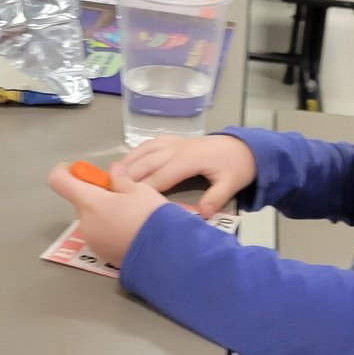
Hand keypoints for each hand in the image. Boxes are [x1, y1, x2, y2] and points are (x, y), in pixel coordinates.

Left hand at [47, 164, 167, 266]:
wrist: (164, 254)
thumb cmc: (151, 217)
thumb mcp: (140, 190)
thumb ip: (121, 180)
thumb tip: (112, 172)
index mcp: (90, 202)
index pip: (59, 181)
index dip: (66, 172)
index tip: (82, 171)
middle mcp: (85, 222)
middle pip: (80, 201)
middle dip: (96, 195)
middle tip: (122, 195)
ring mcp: (92, 241)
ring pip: (92, 218)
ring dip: (104, 213)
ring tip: (131, 216)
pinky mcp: (102, 254)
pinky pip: (100, 235)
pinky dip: (110, 229)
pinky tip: (131, 231)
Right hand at [110, 134, 256, 218]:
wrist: (245, 147)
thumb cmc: (236, 167)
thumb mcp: (231, 184)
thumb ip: (216, 198)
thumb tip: (203, 215)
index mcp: (188, 160)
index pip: (160, 176)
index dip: (142, 188)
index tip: (126, 200)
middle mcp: (176, 149)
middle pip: (146, 163)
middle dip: (127, 176)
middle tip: (107, 189)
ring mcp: (174, 142)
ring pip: (145, 151)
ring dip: (127, 162)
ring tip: (110, 175)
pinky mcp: (175, 140)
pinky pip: (150, 144)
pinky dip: (136, 152)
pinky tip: (126, 161)